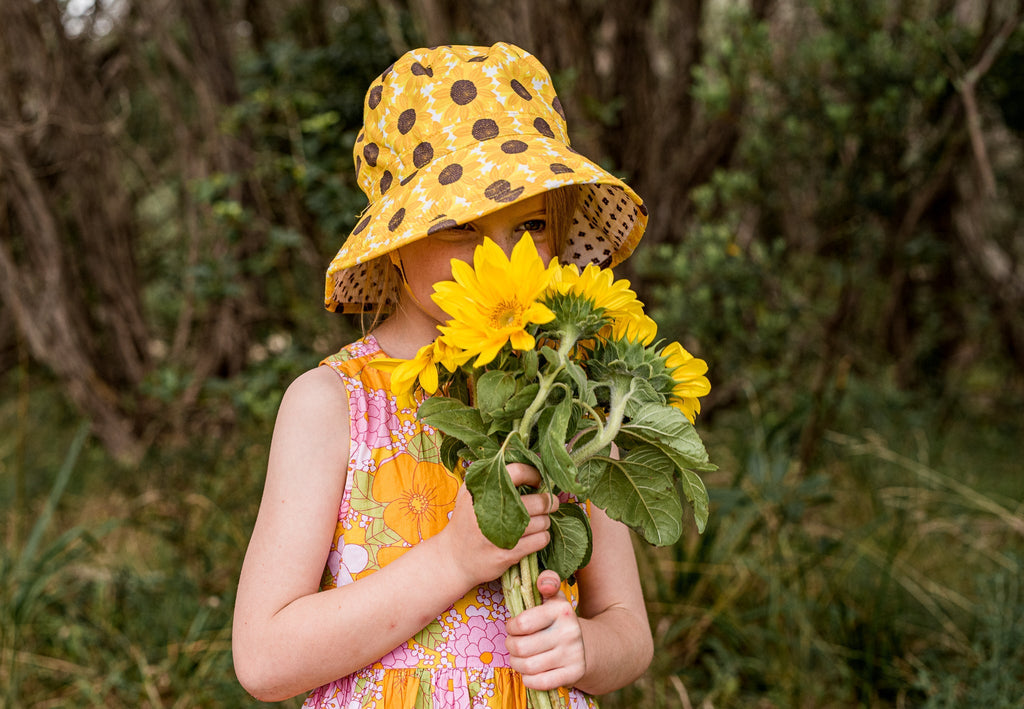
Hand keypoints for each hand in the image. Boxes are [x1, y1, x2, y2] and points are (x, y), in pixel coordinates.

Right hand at [439, 463, 557, 588]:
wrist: (453, 558)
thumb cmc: (467, 522)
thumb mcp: (470, 494)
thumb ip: (491, 478)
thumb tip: (526, 463)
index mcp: (482, 488)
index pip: (518, 471)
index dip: (535, 474)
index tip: (540, 482)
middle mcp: (490, 508)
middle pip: (537, 501)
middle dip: (549, 502)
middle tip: (550, 504)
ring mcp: (499, 533)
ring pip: (542, 522)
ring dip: (546, 521)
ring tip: (539, 522)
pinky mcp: (507, 553)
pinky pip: (540, 540)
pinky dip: (543, 537)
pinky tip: (536, 536)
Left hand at [505, 570, 586, 690]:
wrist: (585, 645)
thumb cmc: (557, 621)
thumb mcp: (553, 598)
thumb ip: (547, 581)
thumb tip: (544, 583)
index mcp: (561, 610)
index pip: (522, 624)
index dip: (511, 627)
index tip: (514, 627)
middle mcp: (570, 631)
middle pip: (520, 647)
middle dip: (511, 647)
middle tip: (514, 644)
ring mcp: (573, 654)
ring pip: (527, 666)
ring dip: (517, 663)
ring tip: (520, 657)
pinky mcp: (574, 673)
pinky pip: (539, 682)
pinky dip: (529, 680)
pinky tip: (531, 672)